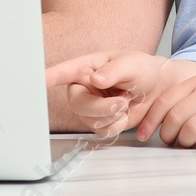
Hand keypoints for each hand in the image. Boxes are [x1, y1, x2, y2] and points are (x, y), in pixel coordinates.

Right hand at [46, 52, 195, 137]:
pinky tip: (123, 113)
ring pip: (90, 120)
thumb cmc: (142, 69)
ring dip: (111, 115)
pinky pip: (102, 131)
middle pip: (78, 104)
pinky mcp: (100, 121)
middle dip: (101, 107)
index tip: (37, 80)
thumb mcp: (132, 64)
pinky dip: (116, 125)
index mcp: (86, 68)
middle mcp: (83, 88)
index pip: (64, 72)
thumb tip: (95, 79)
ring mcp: (90, 106)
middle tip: (122, 101)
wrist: (157, 88)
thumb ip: (114, 70)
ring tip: (126, 101)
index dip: (49, 77)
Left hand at [137, 68, 195, 148]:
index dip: (151, 120)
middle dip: (167, 134)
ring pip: (191, 129)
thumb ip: (189, 93)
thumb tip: (163, 113)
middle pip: (175, 117)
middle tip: (168, 141)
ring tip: (188, 143)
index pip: (166, 101)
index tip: (144, 134)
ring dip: (185, 141)